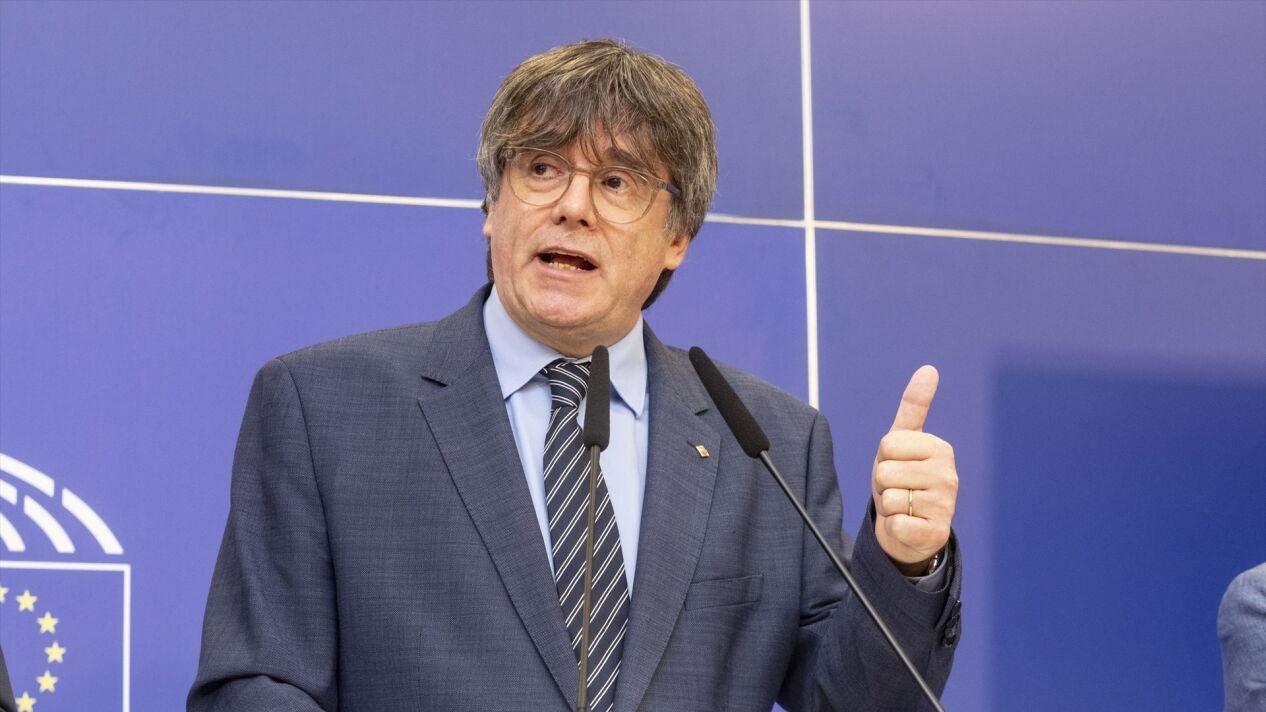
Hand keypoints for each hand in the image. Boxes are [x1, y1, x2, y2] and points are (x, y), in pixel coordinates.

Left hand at [871, 365, 957, 574]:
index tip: (896, 466)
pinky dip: (894, 527)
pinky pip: (896, 523)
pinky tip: (907, 525)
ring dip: (888, 506)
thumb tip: (929, 368)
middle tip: (898, 489)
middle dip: (883, 483)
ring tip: (903, 507)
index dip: (883, 458)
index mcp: (940, 449)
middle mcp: (948, 475)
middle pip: (885, 471)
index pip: (888, 445)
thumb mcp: (902, 442)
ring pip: (888, 498)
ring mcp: (945, 505)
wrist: (909, 529)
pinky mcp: (935, 532)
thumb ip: (914, 406)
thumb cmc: (903, 479)